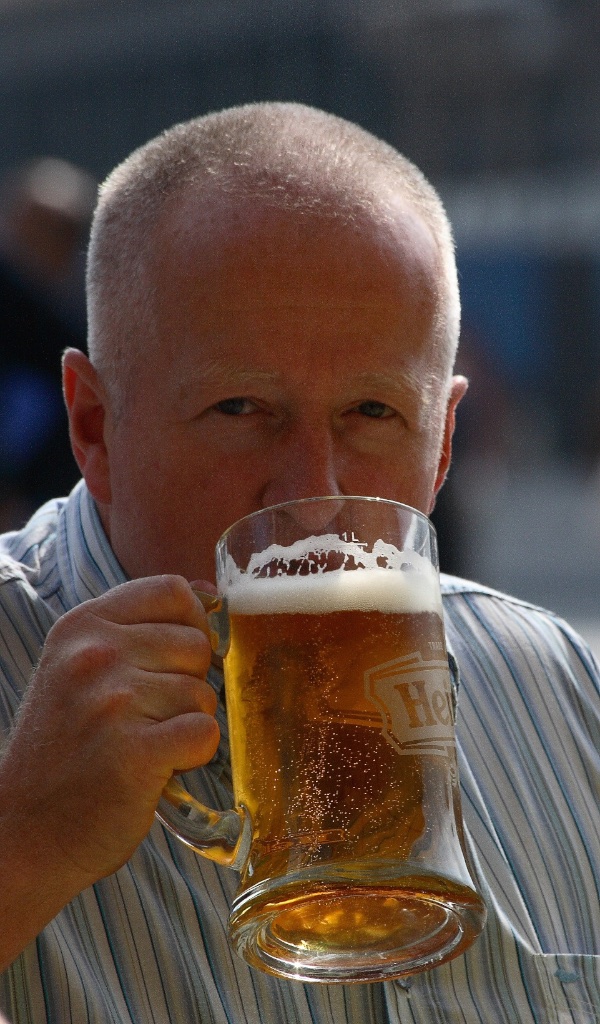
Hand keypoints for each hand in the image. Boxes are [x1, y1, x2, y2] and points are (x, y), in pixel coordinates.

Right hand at [0, 575, 218, 894]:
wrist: (24, 829)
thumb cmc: (66, 748)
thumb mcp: (83, 669)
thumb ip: (141, 628)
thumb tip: (210, 593)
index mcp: (82, 626)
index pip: (171, 590)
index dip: (192, 622)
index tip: (175, 658)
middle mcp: (93, 655)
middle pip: (196, 644)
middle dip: (188, 684)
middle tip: (147, 718)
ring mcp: (112, 702)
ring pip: (202, 694)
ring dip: (185, 725)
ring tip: (142, 746)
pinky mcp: (133, 753)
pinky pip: (204, 733)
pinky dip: (192, 756)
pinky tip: (156, 768)